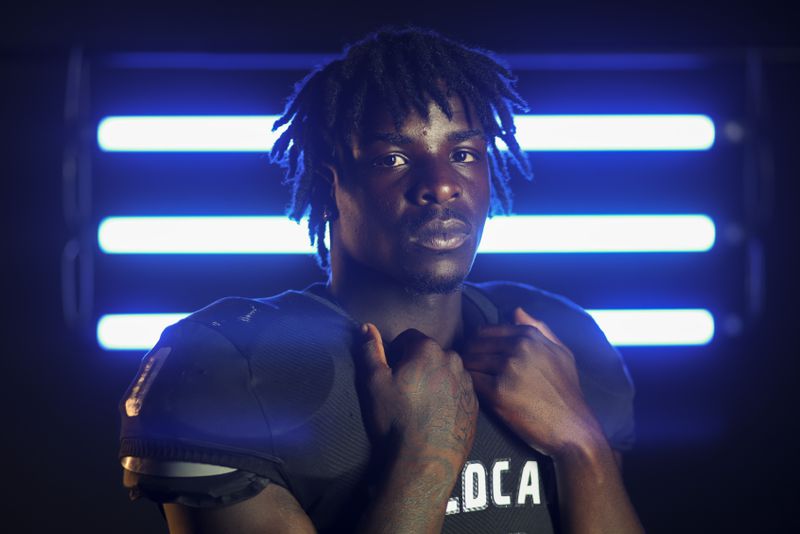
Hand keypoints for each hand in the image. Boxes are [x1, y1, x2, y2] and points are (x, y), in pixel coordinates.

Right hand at [357, 323, 477, 465]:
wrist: (425, 460)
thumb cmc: (397, 419)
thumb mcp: (374, 383)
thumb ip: (370, 350)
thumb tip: (366, 326)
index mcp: (428, 350)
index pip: (409, 337)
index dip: (396, 351)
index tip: (391, 371)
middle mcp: (454, 360)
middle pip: (430, 353)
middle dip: (417, 364)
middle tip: (404, 389)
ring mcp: (467, 383)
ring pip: (446, 371)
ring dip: (434, 379)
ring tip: (420, 404)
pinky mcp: (474, 404)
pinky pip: (458, 390)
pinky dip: (447, 396)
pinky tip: (434, 414)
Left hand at [461, 308, 603, 458]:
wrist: (573, 428)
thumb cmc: (567, 391)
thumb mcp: (562, 353)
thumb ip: (540, 328)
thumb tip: (516, 310)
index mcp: (529, 336)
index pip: (485, 331)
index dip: (477, 344)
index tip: (478, 357)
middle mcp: (518, 348)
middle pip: (473, 345)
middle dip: (469, 357)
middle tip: (472, 372)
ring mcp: (507, 369)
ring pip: (469, 361)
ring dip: (468, 372)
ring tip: (473, 383)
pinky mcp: (498, 392)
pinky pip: (471, 381)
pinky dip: (469, 387)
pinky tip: (476, 394)